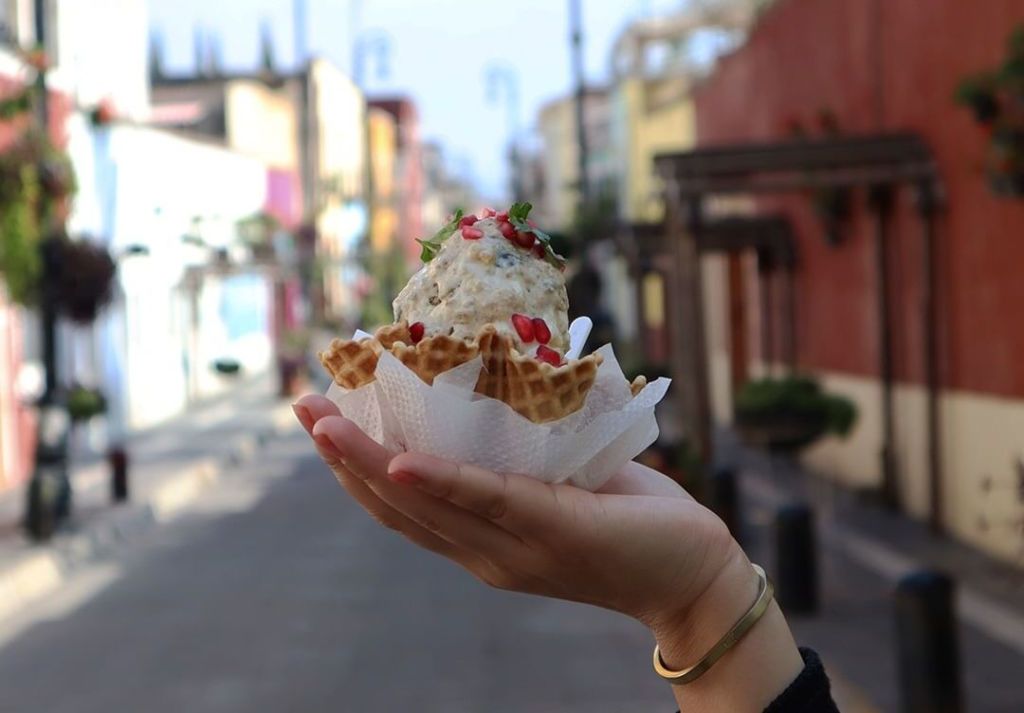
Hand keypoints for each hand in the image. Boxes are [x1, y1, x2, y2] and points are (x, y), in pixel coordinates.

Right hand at [293, 395, 744, 645]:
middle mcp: (484, 555)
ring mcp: (513, 550)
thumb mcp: (560, 484)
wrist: (693, 573)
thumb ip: (520, 458)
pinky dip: (440, 482)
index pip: (403, 509)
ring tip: (326, 422)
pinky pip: (487, 502)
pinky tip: (401, 462)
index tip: (322, 422)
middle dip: (342, 458)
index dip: (357, 468)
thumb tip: (495, 393)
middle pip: (396, 507)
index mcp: (482, 544)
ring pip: (426, 506)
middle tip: (302, 407)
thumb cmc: (628, 519)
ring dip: (369, 464)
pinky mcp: (552, 531)